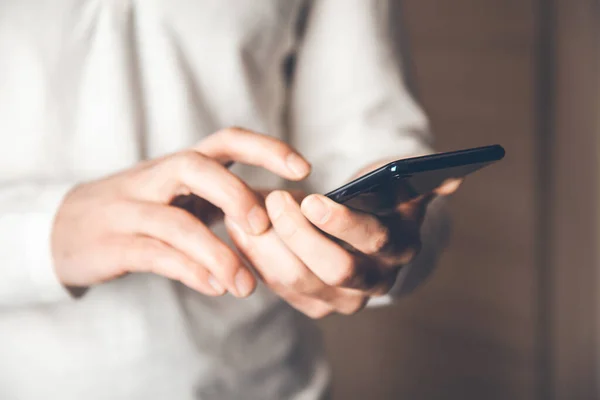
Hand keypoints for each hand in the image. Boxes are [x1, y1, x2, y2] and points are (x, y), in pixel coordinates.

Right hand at [51, 128, 310, 297]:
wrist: (63, 227)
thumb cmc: (140, 211)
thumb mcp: (181, 196)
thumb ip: (226, 202)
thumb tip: (284, 216)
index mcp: (180, 166)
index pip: (226, 140)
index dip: (266, 148)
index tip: (304, 168)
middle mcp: (155, 179)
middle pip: (196, 167)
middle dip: (236, 194)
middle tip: (264, 228)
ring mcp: (131, 210)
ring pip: (175, 221)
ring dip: (217, 253)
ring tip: (246, 285)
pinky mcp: (113, 244)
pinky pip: (153, 254)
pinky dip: (188, 271)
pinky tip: (215, 287)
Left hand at [225, 165, 460, 317]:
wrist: (364, 235)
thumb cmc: (378, 200)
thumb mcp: (400, 186)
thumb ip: (423, 179)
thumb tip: (453, 178)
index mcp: (399, 247)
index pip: (372, 241)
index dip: (340, 222)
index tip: (309, 199)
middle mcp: (375, 280)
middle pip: (333, 269)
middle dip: (298, 234)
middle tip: (273, 200)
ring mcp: (342, 299)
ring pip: (298, 280)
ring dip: (266, 245)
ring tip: (243, 212)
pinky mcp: (314, 305)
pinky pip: (278, 287)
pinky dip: (256, 258)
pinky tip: (240, 230)